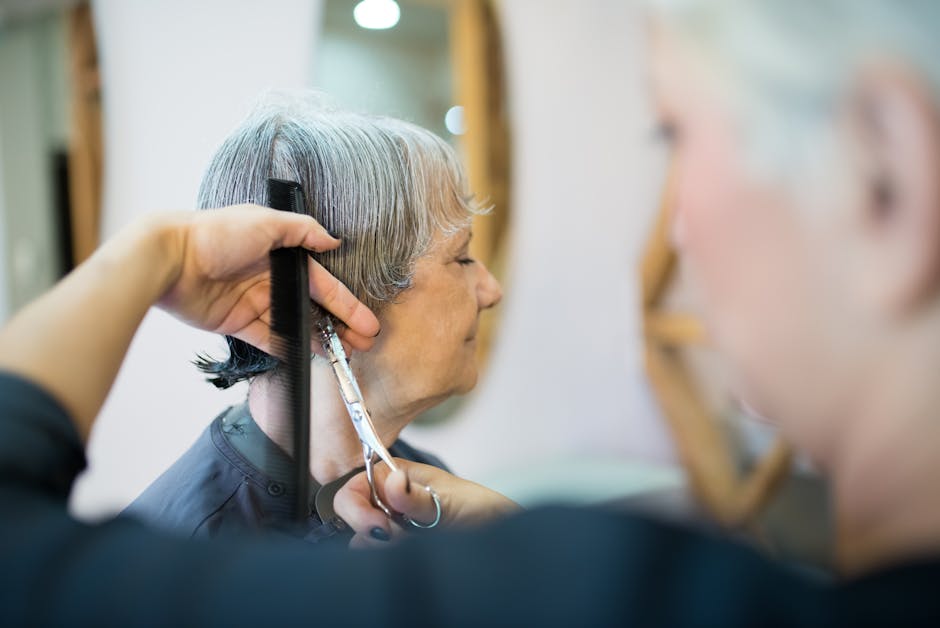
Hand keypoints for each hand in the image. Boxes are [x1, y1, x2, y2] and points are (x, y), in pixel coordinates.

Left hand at [153, 205, 380, 352]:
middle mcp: (271, 279)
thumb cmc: (216, 234)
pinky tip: (307, 357)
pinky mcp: (236, 322)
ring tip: (341, 355)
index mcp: (281, 255)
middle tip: (362, 345)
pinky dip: (287, 347)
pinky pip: (267, 338)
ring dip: (318, 340)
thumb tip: (333, 240)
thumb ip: (302, 231)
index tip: (367, 323)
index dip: (346, 304)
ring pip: (295, 325)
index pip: (322, 284)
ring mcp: (254, 302)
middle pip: (313, 308)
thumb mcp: (265, 221)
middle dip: (340, 326)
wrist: (170, 258)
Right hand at [333, 459, 520, 547]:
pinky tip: (411, 550)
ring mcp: (390, 521)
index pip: (353, 487)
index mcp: (394, 474)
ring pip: (362, 538)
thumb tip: (392, 481)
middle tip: (397, 535)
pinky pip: (376, 552)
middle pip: (351, 512)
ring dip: (383, 545)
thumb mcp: (448, 500)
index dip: (357, 508)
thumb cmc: (477, 506)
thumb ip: (417, 497)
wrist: (495, 530)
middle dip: (369, 528)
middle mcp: (388, 496)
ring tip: (415, 540)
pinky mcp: (395, 543)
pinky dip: (388, 555)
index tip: (379, 528)